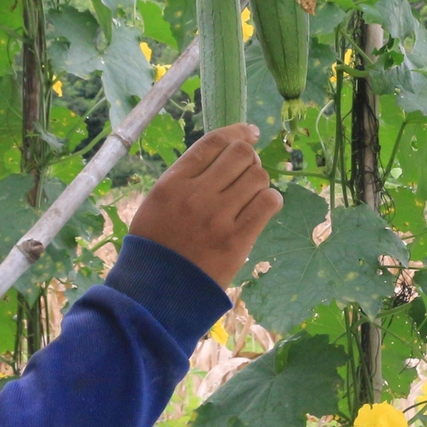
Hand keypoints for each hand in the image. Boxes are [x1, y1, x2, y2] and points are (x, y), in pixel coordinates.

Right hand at [129, 123, 281, 288]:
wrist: (155, 294)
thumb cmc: (155, 247)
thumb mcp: (157, 203)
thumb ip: (186, 178)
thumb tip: (224, 155)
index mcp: (172, 183)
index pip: (213, 142)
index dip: (237, 132)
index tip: (250, 133)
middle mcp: (195, 194)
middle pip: (240, 154)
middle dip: (250, 158)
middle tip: (248, 172)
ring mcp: (217, 217)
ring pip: (258, 176)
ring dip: (259, 182)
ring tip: (251, 196)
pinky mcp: (236, 240)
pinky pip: (268, 203)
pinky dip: (271, 200)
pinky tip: (262, 208)